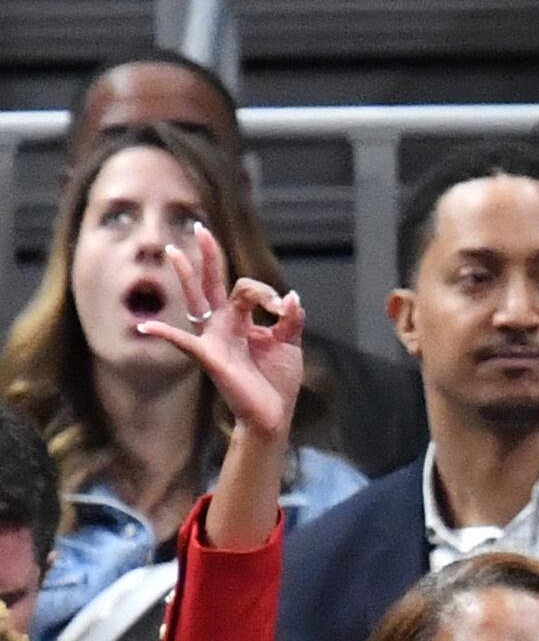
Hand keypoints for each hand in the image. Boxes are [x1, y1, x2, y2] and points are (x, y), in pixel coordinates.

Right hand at [135, 227, 302, 445]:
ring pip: (198, 300)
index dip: (266, 291)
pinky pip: (182, 342)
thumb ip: (292, 320)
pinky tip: (144, 327)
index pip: (247, 288)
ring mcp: (213, 338)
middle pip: (212, 283)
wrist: (272, 412)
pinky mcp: (209, 356)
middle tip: (200, 228)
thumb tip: (290, 297)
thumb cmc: (276, 379)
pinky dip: (164, 333)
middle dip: (208, 255)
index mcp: (243, 319)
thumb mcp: (290, 344)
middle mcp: (224, 324)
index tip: (281, 305)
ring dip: (188, 276)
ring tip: (173, 252)